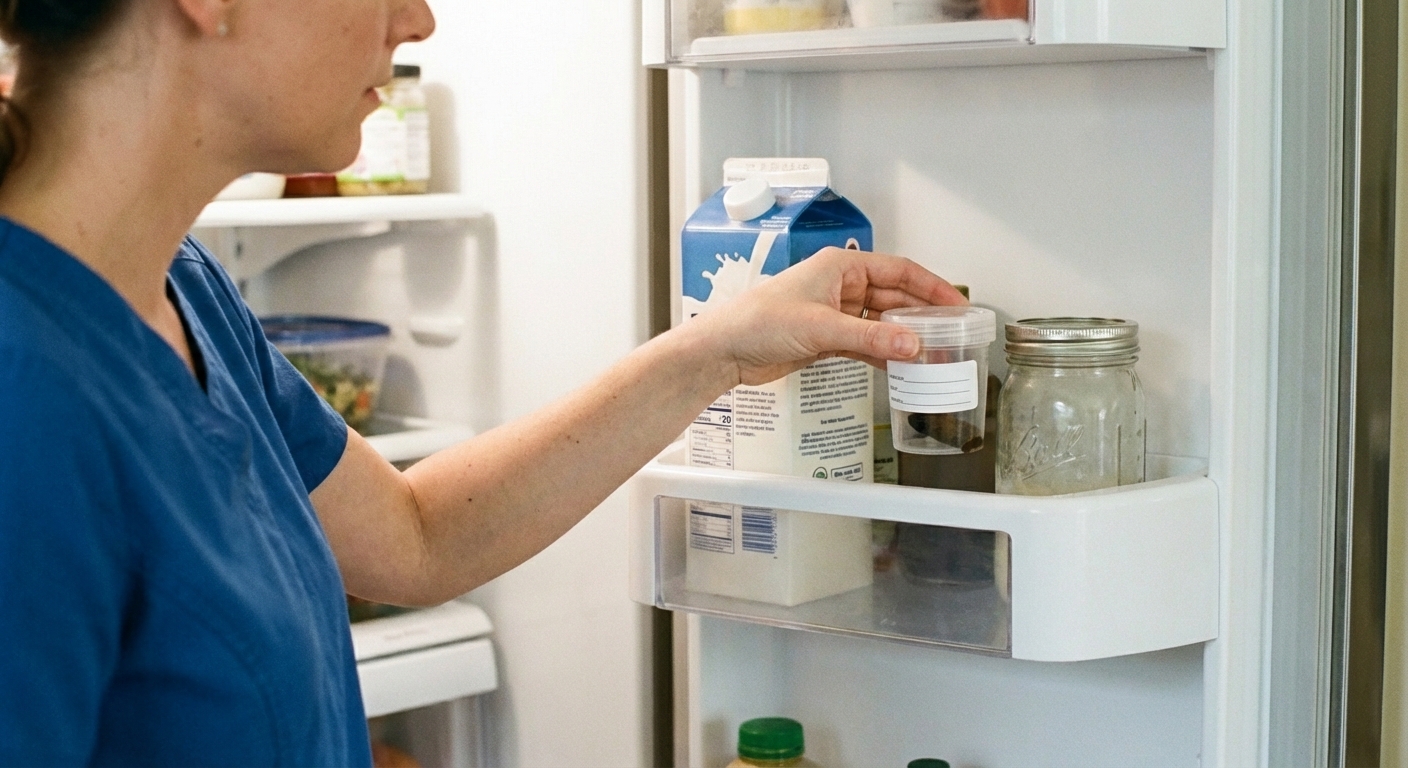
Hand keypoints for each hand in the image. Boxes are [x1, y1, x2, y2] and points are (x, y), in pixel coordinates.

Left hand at [687, 247, 968, 385]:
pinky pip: (866, 343)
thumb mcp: (822, 328)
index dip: (931, 286)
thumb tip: (913, 345)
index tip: (955, 303)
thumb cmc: (757, 322)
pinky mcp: (826, 339)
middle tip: (950, 334)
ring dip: (904, 338)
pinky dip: (883, 354)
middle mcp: (840, 286)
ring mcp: (834, 313)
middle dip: (921, 316)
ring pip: (881, 323)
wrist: (725, 350)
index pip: (899, 271)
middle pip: (894, 298)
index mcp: (840, 266)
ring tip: (931, 354)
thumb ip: (871, 338)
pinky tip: (901, 367)